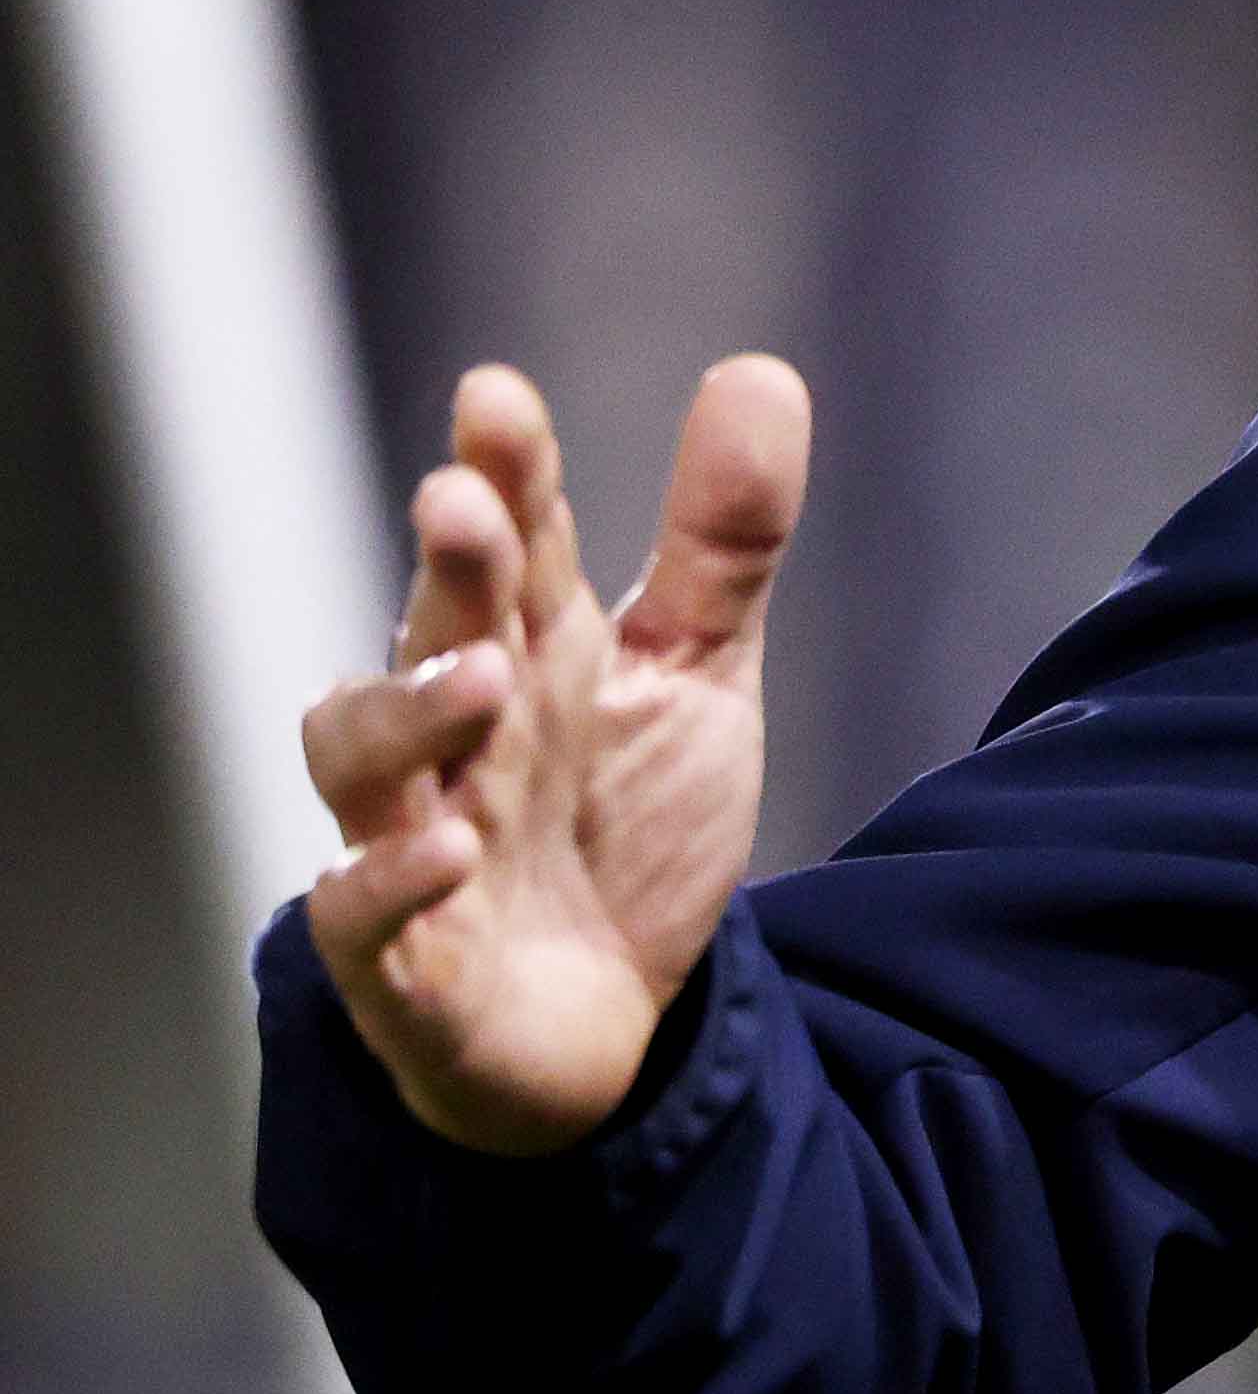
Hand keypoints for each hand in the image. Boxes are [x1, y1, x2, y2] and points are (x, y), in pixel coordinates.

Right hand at [296, 357, 807, 1155]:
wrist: (609, 1022)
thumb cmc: (626, 827)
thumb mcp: (696, 676)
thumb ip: (722, 541)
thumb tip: (761, 371)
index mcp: (526, 652)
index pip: (507, 545)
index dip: (501, 473)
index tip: (495, 399)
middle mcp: (455, 733)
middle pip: (429, 630)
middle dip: (443, 569)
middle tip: (461, 501)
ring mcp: (411, 837)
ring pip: (360, 760)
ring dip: (407, 711)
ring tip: (484, 675)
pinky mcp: (400, 958)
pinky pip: (362, 914)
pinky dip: (389, 879)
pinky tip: (446, 847)